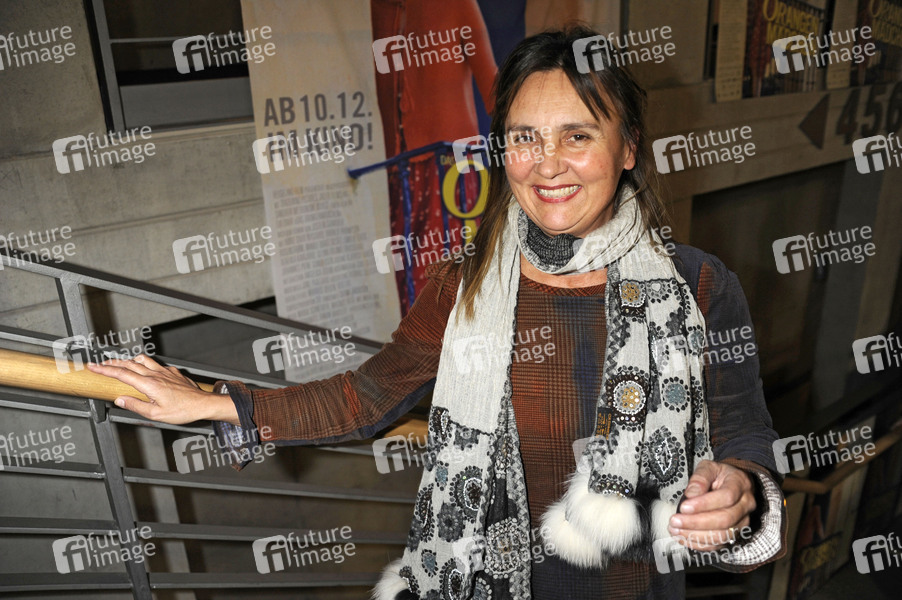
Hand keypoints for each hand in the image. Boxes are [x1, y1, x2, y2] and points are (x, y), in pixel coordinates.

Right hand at [87, 354, 235, 424]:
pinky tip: (146, 370)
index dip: (105, 369)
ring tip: (121, 364)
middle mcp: (156, 374)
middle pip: (130, 363)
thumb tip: (120, 400)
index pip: (122, 374)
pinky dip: (146, 365)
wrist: (203, 404)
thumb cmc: (182, 410)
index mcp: (149, 384)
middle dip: (113, 362)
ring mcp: (165, 372)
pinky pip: (156, 364)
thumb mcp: (156, 414)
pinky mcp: (173, 372)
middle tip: (101, 364)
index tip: (93, 366)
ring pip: (143, 360)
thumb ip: (136, 406)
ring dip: (130, 360)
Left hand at [668, 460, 755, 550]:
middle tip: (675, 521)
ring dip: (696, 536)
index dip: (704, 504)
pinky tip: (683, 538)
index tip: (684, 507)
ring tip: (675, 530)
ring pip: (722, 535)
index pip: (727, 497)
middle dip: (697, 522)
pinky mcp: (735, 534)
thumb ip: (700, 478)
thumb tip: (691, 494)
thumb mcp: (709, 467)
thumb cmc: (719, 475)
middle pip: (725, 519)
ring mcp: (742, 522)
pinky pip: (719, 544)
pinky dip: (699, 544)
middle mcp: (746, 505)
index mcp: (740, 484)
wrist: (733, 484)